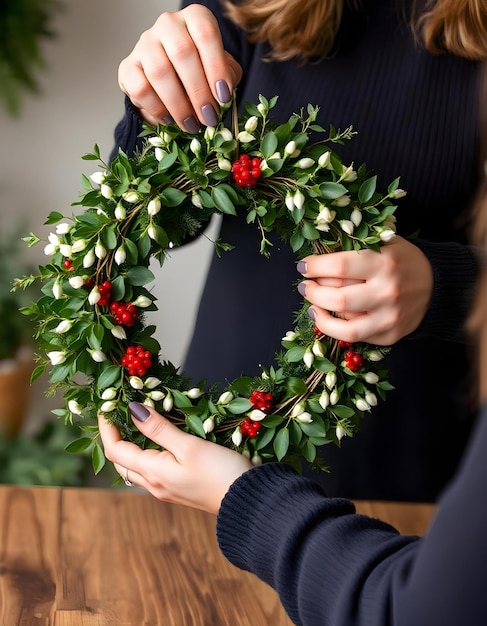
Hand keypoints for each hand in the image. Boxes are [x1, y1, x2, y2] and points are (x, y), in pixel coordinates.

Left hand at [98, 403, 252, 514]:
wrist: (247, 502)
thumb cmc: (220, 471)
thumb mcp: (189, 445)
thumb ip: (159, 428)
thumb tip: (132, 410)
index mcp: (153, 473)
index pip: (116, 450)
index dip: (107, 428)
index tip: (107, 407)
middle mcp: (155, 485)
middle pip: (122, 461)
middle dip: (115, 437)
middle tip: (118, 413)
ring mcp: (167, 490)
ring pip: (137, 467)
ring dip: (131, 446)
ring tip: (137, 423)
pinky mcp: (180, 490)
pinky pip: (153, 471)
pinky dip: (147, 453)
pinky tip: (159, 441)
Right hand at [118, 4, 242, 128]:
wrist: (170, 82)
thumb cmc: (200, 72)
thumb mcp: (222, 70)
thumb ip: (228, 75)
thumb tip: (223, 92)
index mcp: (194, 18)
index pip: (206, 35)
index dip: (216, 67)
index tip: (223, 97)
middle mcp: (168, 24)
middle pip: (182, 53)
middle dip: (198, 91)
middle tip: (208, 117)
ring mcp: (145, 43)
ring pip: (159, 72)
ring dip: (178, 104)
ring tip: (191, 125)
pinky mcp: (128, 66)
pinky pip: (140, 88)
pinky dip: (157, 109)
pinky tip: (169, 120)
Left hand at [297, 236, 433, 344]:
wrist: (438, 286)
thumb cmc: (402, 261)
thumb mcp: (383, 244)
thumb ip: (353, 249)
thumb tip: (316, 259)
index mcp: (384, 263)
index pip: (339, 265)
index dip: (315, 266)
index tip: (303, 266)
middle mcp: (387, 292)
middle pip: (337, 297)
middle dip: (312, 291)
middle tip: (305, 285)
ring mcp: (389, 317)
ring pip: (343, 326)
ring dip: (319, 314)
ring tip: (312, 304)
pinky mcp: (389, 335)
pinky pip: (354, 336)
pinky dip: (336, 327)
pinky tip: (328, 317)